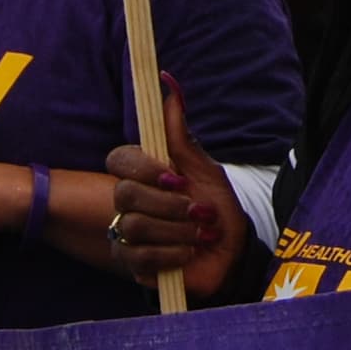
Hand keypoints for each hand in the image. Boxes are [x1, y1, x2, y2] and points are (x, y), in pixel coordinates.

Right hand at [103, 75, 248, 298]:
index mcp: (143, 174)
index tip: (177, 178)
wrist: (231, 251)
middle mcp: (128, 202)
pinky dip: (172, 254)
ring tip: (201, 233)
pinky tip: (189, 252)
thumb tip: (170, 83)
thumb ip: (180, 131)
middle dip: (169, 205)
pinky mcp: (133, 266)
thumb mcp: (203, 167)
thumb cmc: (216, 205)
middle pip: (125, 195)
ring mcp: (126, 234)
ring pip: (132, 227)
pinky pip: (139, 257)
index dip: (145, 169)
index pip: (118, 160)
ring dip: (177, 231)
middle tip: (199, 211)